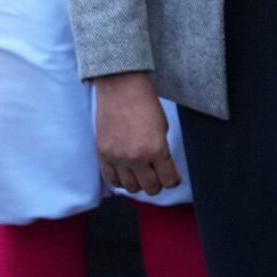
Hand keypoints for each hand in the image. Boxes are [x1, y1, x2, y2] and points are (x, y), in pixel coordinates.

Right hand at [94, 71, 180, 195]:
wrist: (121, 88)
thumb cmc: (144, 103)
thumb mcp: (163, 128)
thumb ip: (162, 151)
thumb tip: (162, 168)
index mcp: (156, 149)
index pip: (169, 181)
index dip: (173, 180)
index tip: (172, 177)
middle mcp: (136, 158)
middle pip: (151, 188)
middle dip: (157, 184)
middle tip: (157, 175)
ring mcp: (118, 158)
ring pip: (131, 188)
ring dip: (139, 183)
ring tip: (141, 173)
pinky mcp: (103, 154)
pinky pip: (111, 179)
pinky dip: (120, 180)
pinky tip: (126, 173)